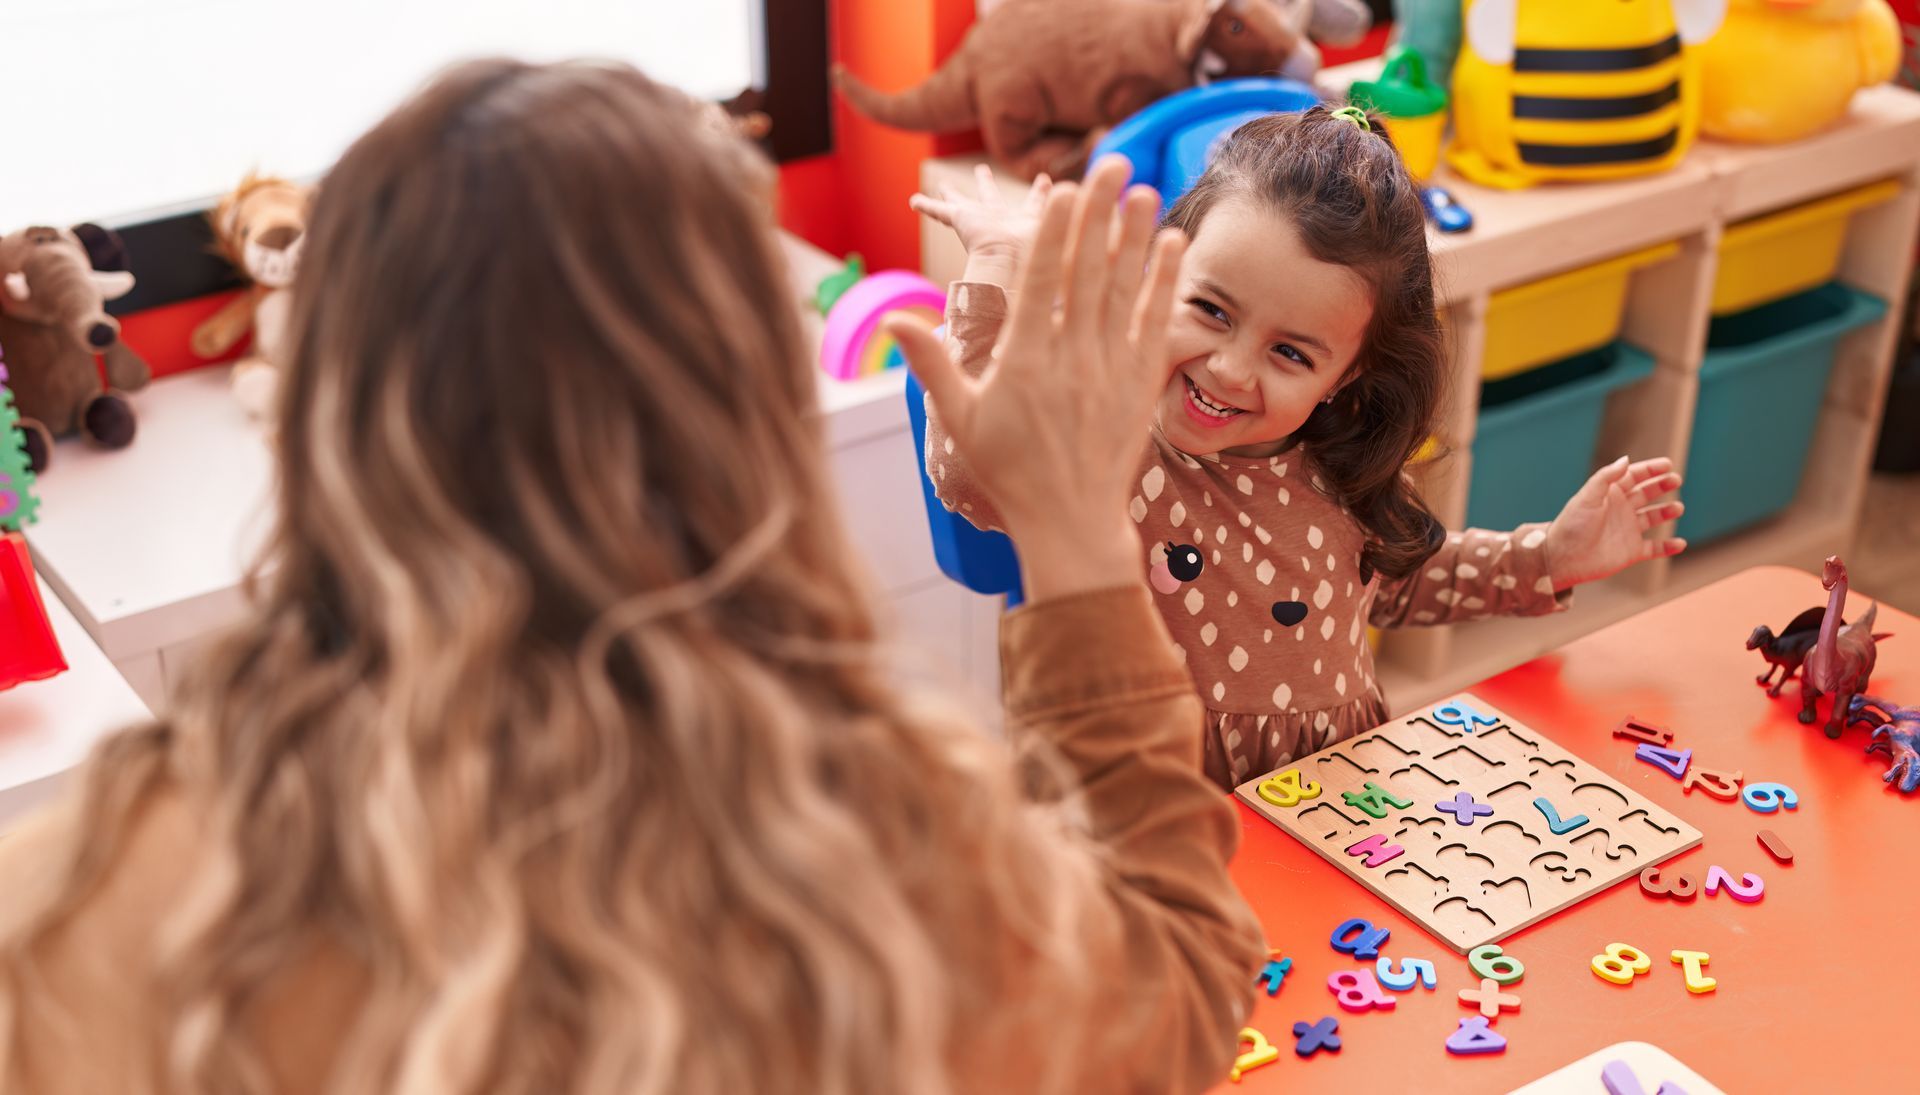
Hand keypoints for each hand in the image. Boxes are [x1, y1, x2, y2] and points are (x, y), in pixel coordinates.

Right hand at [890, 157, 1184, 600]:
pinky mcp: (1139, 385)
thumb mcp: (959, 419)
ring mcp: (1110, 370)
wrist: (1070, 522)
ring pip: (1125, 289)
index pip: (1042, 281)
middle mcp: (1071, 358)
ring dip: (1136, 236)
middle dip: (1101, 213)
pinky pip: (1154, 322)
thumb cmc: (1010, 473)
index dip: (1055, 231)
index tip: (1063, 190)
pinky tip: (1173, 245)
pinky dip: (1164, 282)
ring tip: (1145, 190)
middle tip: (1112, 163)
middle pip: (1088, 271)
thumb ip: (931, 363)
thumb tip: (892, 320)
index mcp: (1024, 361)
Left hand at [1545, 456, 1686, 590]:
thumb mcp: (1587, 497)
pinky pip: (1655, 548)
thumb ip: (1606, 477)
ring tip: (1678, 508)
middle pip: (1646, 493)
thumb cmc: (1571, 526)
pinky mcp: (1631, 551)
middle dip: (1662, 485)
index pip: (1633, 476)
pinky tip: (1680, 543)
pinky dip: (1668, 547)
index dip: (1651, 469)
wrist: (1562, 558)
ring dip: (1667, 512)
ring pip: (1653, 517)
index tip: (1668, 465)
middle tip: (1676, 480)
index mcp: (1609, 494)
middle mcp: (1620, 510)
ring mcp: (1627, 530)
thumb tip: (1626, 459)